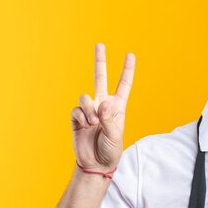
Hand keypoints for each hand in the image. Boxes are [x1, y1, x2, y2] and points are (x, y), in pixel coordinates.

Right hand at [71, 43, 134, 171]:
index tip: (130, 55)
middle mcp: (103, 105)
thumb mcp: (115, 135)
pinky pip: (77, 110)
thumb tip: (102, 102)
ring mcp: (89, 110)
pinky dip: (81, 117)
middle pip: (100, 78)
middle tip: (100, 44)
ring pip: (85, 97)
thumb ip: (109, 118)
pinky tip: (85, 126)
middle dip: (100, 61)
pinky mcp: (77, 118)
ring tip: (93, 124)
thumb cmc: (110, 150)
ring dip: (89, 110)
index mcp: (117, 107)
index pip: (123, 85)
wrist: (95, 163)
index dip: (127, 70)